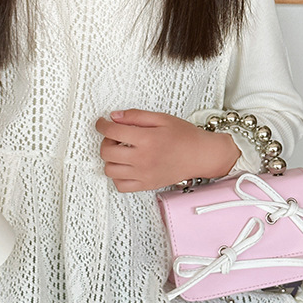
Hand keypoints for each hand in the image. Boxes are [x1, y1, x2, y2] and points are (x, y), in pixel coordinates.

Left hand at [95, 109, 239, 192]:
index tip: (102, 122)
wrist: (201, 156)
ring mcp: (143, 174)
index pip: (112, 131)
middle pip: (106, 152)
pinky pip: (120, 185)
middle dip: (105, 141)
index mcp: (147, 139)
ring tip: (120, 151)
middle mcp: (143, 159)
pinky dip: (117, 176)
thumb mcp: (162, 118)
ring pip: (110, 170)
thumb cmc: (185, 137)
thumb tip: (115, 116)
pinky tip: (125, 166)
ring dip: (110, 159)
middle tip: (114, 136)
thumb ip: (136, 116)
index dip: (102, 125)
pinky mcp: (146, 185)